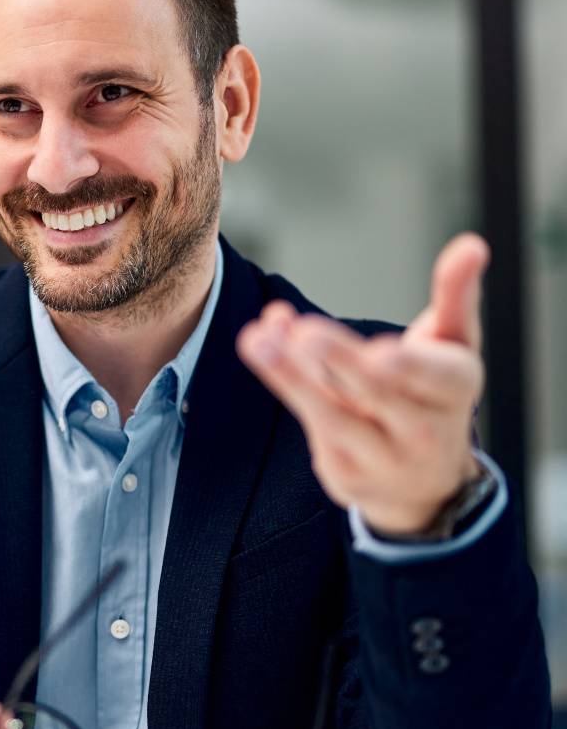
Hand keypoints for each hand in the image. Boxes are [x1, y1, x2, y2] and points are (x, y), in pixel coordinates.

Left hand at [235, 233, 488, 534]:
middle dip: (339, 361)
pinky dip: (284, 381)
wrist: (422, 482)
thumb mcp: (454, 345)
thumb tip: (471, 246)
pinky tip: (261, 345)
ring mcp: (380, 458)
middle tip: (304, 333)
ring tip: (257, 339)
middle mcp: (423, 431)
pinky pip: (310, 422)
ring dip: (291, 376)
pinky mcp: (343, 473)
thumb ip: (456, 295)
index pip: (437, 379)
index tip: (379, 354)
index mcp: (456, 391)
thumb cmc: (435, 393)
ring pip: (332, 414)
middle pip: (377, 392)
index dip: (409, 368)